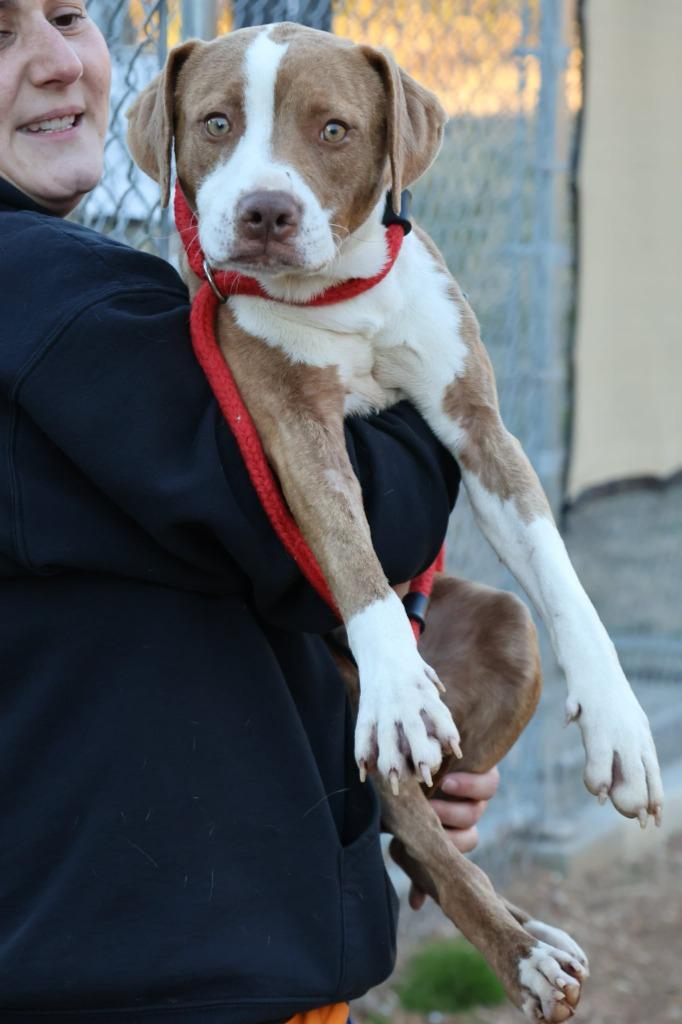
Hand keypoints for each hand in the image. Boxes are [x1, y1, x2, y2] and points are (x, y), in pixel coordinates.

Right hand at [408, 767, 499, 909]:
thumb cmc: (409, 788)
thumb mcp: (408, 824)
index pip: (462, 848)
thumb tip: (416, 906)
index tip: (427, 847)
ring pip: (476, 813)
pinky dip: (469, 786)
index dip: (450, 850)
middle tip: (427, 817)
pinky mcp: (483, 766)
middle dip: (448, 830)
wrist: (416, 744)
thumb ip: (415, 859)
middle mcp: (466, 811)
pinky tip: (447, 782)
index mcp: (452, 827)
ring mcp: (475, 791)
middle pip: (470, 833)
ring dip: (454, 809)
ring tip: (433, 802)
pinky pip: (489, 784)